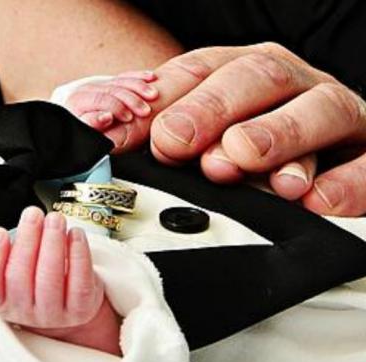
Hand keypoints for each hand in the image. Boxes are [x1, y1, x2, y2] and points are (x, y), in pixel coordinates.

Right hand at [0, 207, 120, 354]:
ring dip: (52, 243)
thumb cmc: (34, 280)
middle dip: (27, 240)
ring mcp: (53, 315)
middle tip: (33, 213)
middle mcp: (24, 313)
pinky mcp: (80, 311)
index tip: (0, 231)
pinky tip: (75, 234)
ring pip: (49, 280)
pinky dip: (78, 255)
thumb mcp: (8, 268)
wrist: (70, 304)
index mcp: (1, 302)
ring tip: (54, 219)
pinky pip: (79, 283)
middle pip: (19, 277)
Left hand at [63, 71, 159, 150]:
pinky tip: (151, 78)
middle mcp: (84, 91)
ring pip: (119, 82)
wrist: (74, 121)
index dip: (114, 107)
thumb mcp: (83, 131)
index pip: (98, 100)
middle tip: (145, 112)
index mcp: (75, 102)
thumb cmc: (80, 132)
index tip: (127, 117)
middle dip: (130, 99)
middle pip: (111, 90)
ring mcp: (96, 85)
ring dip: (139, 87)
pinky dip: (139, 77)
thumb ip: (91, 123)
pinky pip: (124, 76)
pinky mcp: (107, 82)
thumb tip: (104, 117)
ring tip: (154, 96)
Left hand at [121, 43, 365, 215]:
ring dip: (277, 133)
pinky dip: (346, 182)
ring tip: (243, 159)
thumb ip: (166, 131)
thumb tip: (108, 138)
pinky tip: (317, 201)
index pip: (199, 72)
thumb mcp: (209, 134)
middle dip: (211, 108)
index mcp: (246, 72)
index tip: (121, 134)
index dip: (159, 101)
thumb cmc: (260, 142)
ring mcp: (337, 115)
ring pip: (318, 108)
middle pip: (255, 78)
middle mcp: (293, 84)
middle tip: (175, 141)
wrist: (337, 154)